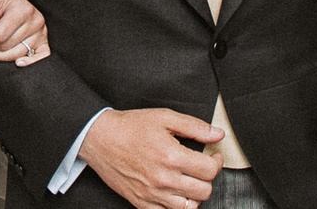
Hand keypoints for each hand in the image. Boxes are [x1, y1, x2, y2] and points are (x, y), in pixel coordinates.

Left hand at [0, 0, 49, 66]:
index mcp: (23, 10)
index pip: (0, 35)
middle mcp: (36, 21)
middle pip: (8, 46)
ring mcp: (41, 32)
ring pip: (18, 54)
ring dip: (0, 56)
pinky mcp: (43, 40)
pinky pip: (42, 56)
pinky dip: (30, 62)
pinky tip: (18, 63)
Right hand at [79, 108, 223, 208]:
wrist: (99, 138)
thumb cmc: (129, 127)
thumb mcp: (164, 117)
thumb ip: (194, 126)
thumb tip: (217, 134)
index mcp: (171, 156)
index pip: (210, 170)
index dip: (217, 162)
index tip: (213, 156)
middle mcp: (163, 179)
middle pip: (204, 191)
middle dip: (207, 178)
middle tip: (201, 167)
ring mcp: (152, 194)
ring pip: (190, 207)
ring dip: (194, 194)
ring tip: (188, 180)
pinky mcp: (142, 203)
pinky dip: (177, 205)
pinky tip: (174, 191)